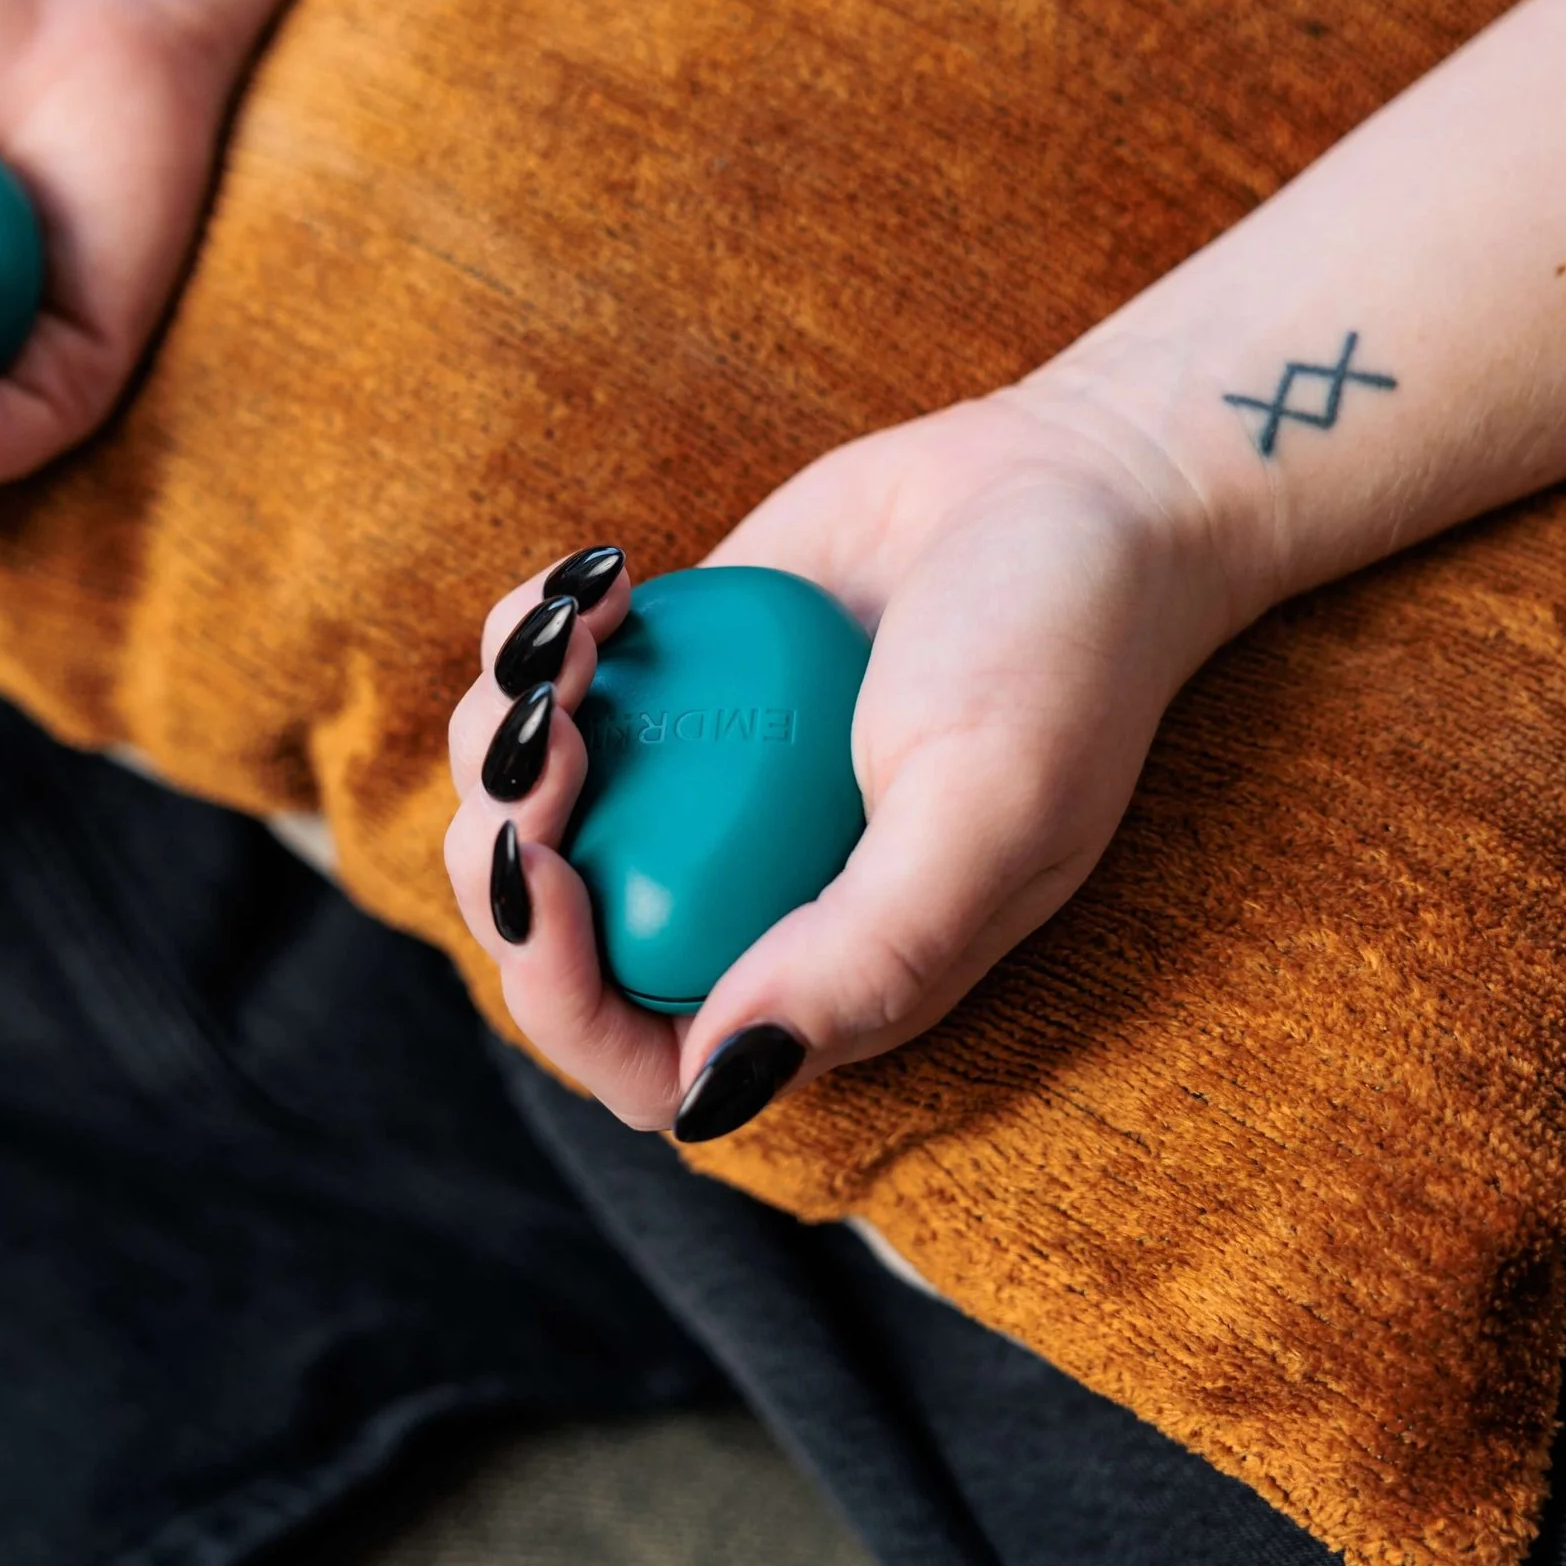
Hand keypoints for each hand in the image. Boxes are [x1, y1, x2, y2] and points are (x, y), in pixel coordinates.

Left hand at [442, 384, 1260, 1139]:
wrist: (1067, 481)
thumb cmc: (1057, 657)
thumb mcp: (986, 814)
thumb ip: (866, 958)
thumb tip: (712, 1084)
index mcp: (818, 978)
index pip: (637, 1056)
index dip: (556, 990)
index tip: (545, 866)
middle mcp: (739, 901)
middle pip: (548, 940)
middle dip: (504, 845)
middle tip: (547, 727)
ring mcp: (689, 794)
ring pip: (518, 816)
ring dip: (498, 730)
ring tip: (572, 635)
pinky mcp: (661, 685)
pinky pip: (534, 694)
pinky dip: (524, 638)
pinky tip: (598, 584)